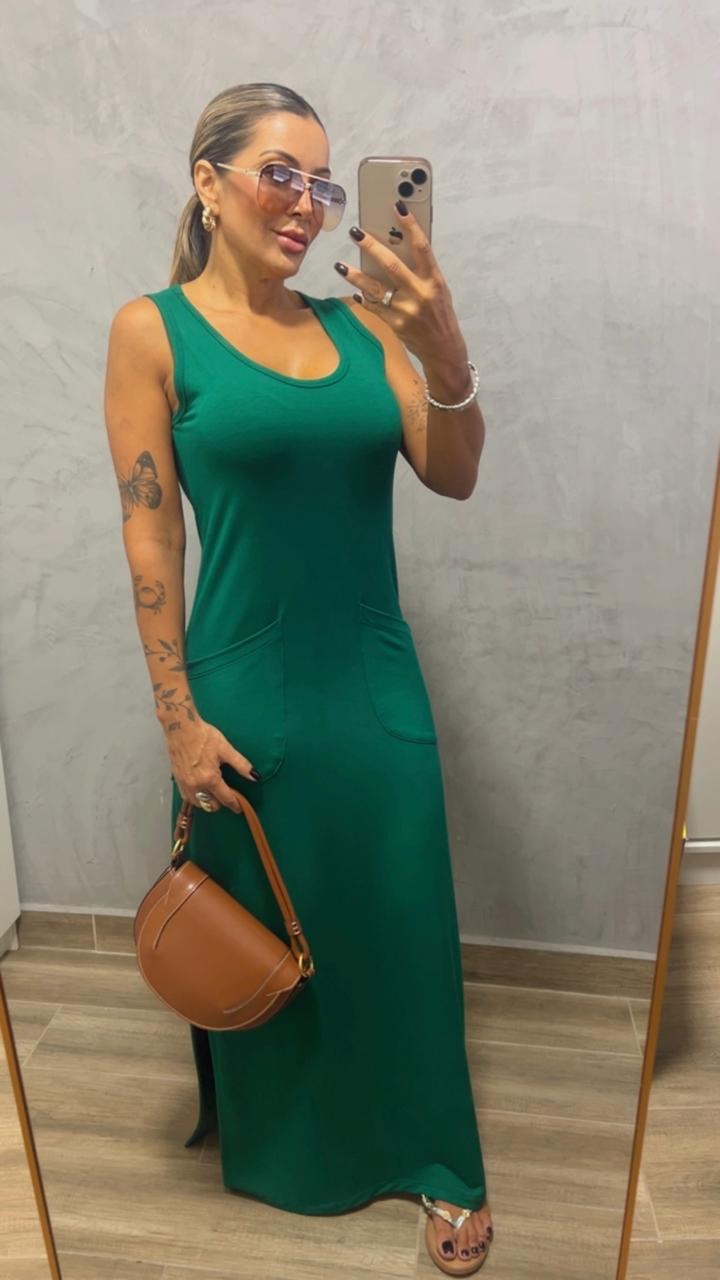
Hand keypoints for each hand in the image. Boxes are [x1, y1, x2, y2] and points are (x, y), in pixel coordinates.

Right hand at [164, 716, 260, 812]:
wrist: (180, 728)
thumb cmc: (204, 736)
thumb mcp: (226, 749)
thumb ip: (241, 765)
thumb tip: (255, 777)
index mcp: (210, 778)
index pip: (225, 799)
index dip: (234, 805)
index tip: (239, 808)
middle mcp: (196, 785)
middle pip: (211, 806)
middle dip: (221, 803)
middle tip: (227, 794)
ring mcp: (185, 784)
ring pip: (199, 804)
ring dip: (208, 802)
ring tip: (215, 792)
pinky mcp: (178, 781)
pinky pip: (188, 798)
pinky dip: (197, 798)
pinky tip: (202, 789)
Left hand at [334, 203, 466, 365]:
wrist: (443, 348)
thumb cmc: (440, 312)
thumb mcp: (438, 288)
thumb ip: (421, 270)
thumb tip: (397, 246)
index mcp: (434, 280)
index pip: (422, 247)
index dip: (410, 226)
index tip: (397, 206)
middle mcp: (420, 293)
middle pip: (392, 265)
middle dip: (372, 247)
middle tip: (355, 232)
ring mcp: (406, 310)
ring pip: (376, 289)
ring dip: (356, 277)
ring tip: (341, 266)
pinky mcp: (395, 325)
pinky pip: (374, 307)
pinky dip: (364, 298)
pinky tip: (356, 291)